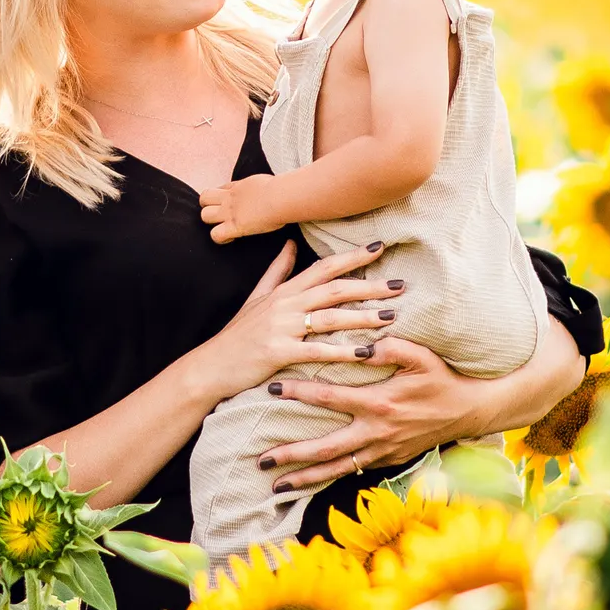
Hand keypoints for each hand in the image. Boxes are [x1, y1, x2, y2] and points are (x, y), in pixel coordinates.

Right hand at [184, 242, 402, 401]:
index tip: (380, 248)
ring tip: (391, 317)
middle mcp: (285, 304)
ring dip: (363, 316)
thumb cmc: (236, 335)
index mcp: (284, 291)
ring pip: (330, 317)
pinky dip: (343, 351)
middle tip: (400, 285)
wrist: (209, 366)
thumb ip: (277, 272)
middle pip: (334, 289)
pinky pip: (317, 350)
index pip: (324, 267)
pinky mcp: (278, 352)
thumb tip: (291, 243)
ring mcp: (281, 327)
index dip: (352, 257)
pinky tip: (365, 353)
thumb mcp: (255, 298)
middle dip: (369, 285)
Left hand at [199, 174, 282, 242]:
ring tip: (224, 227)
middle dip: (208, 206)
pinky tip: (231, 238)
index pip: (219, 188)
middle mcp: (230, 198)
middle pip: (204, 197)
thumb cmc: (280, 189)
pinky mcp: (234, 226)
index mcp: (238, 186)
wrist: (280, 197)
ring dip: (212, 222)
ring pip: (204, 215)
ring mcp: (230, 212)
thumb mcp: (264, 182)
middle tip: (221, 215)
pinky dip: (220, 238)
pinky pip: (215, 235)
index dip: (220, 196)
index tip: (229, 203)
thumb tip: (263, 191)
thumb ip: (256, 187)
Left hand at [258, 322, 586, 494]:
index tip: (271, 389)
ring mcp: (383, 452)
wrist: (470, 411)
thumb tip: (359, 342)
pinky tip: (308, 482)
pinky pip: (353, 472)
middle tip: (262, 460)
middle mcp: (377, 433)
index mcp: (380, 403)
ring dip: (306, 478)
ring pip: (337, 469)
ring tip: (276, 484)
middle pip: (326, 449)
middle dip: (292, 455)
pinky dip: (329, 478)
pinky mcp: (388, 462)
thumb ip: (390, 347)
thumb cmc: (442, 379)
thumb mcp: (422, 356)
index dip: (299, 393)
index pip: (330, 399)